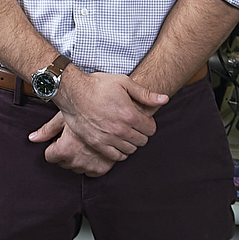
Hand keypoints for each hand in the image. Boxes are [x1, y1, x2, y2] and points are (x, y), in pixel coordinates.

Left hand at [30, 113, 117, 175]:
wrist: (113, 116)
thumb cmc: (87, 113)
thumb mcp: (64, 118)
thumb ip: (47, 130)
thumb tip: (32, 138)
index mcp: (64, 149)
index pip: (49, 156)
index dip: (54, 146)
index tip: (61, 139)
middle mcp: (76, 161)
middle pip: (63, 162)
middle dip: (66, 152)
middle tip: (74, 139)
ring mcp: (90, 166)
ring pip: (76, 168)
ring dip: (78, 159)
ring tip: (85, 144)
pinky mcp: (103, 169)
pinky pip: (91, 172)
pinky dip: (92, 164)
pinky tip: (94, 152)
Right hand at [48, 70, 166, 158]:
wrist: (73, 92)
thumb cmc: (98, 85)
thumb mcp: (124, 83)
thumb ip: (145, 94)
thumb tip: (165, 99)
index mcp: (130, 114)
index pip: (151, 129)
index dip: (149, 124)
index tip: (142, 119)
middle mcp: (121, 129)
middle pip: (142, 141)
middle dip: (141, 134)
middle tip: (133, 126)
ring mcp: (108, 138)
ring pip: (130, 150)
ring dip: (130, 143)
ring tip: (125, 133)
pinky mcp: (97, 144)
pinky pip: (116, 156)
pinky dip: (120, 152)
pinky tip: (117, 142)